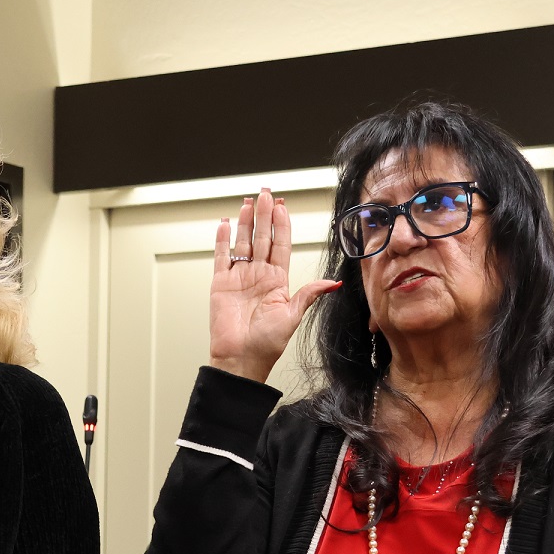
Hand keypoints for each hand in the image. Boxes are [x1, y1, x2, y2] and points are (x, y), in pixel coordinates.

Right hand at [209, 188, 340, 383]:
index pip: (281, 245)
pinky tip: (224, 224)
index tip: (282, 207)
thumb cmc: (267, 344)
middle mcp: (258, 275)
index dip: (281, 225)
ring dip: (245, 222)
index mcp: (277, 281)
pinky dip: (222, 240)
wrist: (241, 359)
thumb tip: (332, 283)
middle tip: (265, 194)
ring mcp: (239, 277)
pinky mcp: (221, 283)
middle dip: (264, 215)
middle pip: (262, 237)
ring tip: (247, 203)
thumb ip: (309, 294)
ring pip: (243, 242)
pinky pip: (221, 256)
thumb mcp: (293, 315)